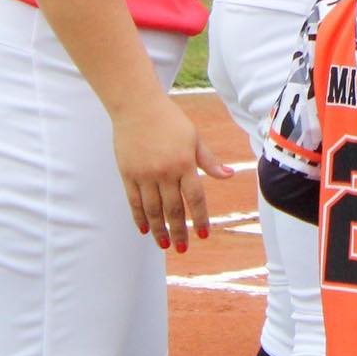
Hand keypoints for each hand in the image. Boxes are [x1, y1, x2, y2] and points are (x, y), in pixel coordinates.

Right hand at [113, 93, 232, 250]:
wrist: (137, 106)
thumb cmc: (170, 120)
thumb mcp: (194, 138)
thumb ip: (209, 160)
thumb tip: (228, 176)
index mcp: (184, 163)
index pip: (195, 198)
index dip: (199, 218)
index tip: (203, 235)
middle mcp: (164, 172)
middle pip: (172, 209)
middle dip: (179, 231)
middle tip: (183, 249)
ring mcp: (144, 175)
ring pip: (152, 210)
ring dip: (159, 230)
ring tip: (165, 245)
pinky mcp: (127, 175)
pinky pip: (134, 202)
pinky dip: (139, 217)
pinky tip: (144, 230)